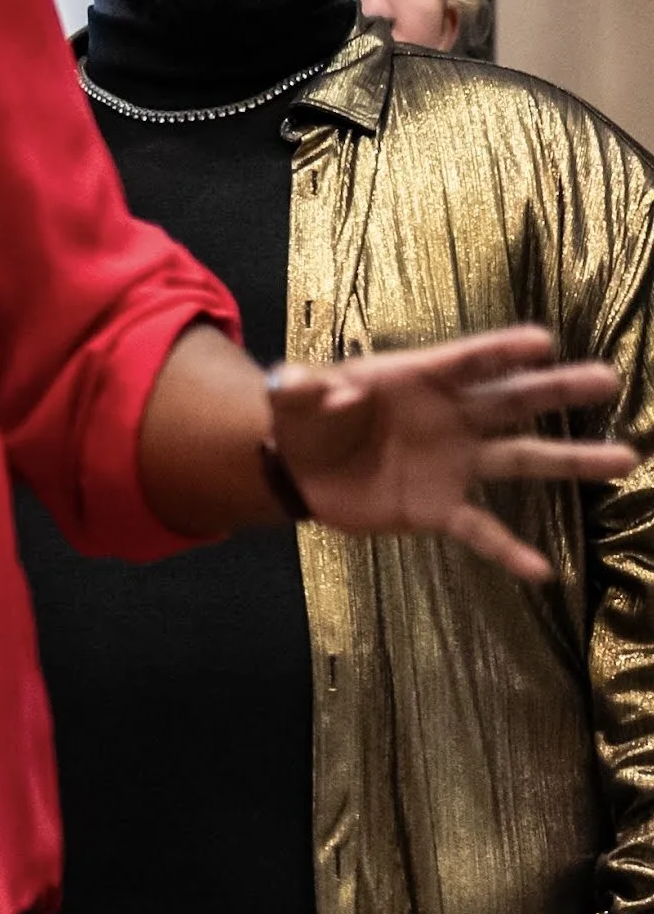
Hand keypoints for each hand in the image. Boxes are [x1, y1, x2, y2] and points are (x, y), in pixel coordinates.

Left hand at [270, 326, 637, 582]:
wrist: (299, 468)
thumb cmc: (305, 418)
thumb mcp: (292, 397)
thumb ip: (299, 388)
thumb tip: (320, 389)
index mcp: (417, 378)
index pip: (465, 361)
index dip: (500, 351)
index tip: (543, 341)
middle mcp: (448, 417)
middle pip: (509, 400)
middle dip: (556, 388)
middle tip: (606, 378)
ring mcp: (452, 463)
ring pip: (519, 459)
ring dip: (569, 459)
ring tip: (623, 457)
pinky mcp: (439, 507)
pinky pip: (482, 530)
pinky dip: (508, 550)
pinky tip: (542, 571)